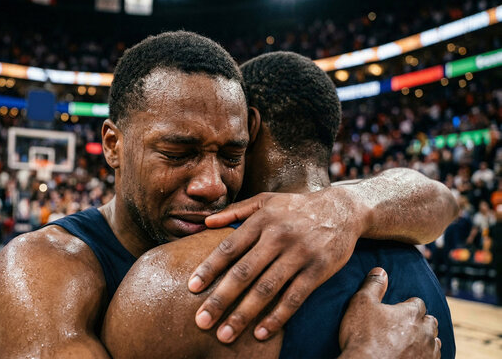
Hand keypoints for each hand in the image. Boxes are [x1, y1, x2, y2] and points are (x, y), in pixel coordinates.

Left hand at [188, 189, 364, 342]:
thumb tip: (205, 221)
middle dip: (220, 299)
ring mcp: (299, 254)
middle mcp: (278, 237)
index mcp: (261, 220)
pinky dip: (277, 317)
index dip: (209, 268)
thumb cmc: (296, 207)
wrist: (342, 209)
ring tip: (224, 334)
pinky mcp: (318, 270)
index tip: (192, 288)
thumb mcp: (265, 200)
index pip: (229, 247)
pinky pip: (294, 298)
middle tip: (201, 321)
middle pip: (244, 272)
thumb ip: (235, 210)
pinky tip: (260, 333)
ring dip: (243, 314)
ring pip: (267, 289)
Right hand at [339, 267, 439, 358]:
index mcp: (411, 313)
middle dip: (421, 322)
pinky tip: (414, 356)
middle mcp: (425, 332)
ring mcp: (428, 352)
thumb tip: (381, 270)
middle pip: (430, 322)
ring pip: (434, 342)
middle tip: (406, 326)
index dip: (407, 306)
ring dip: (425, 340)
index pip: (417, 303)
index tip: (398, 311)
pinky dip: (425, 356)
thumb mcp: (361, 303)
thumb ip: (373, 285)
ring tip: (412, 342)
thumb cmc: (362, 336)